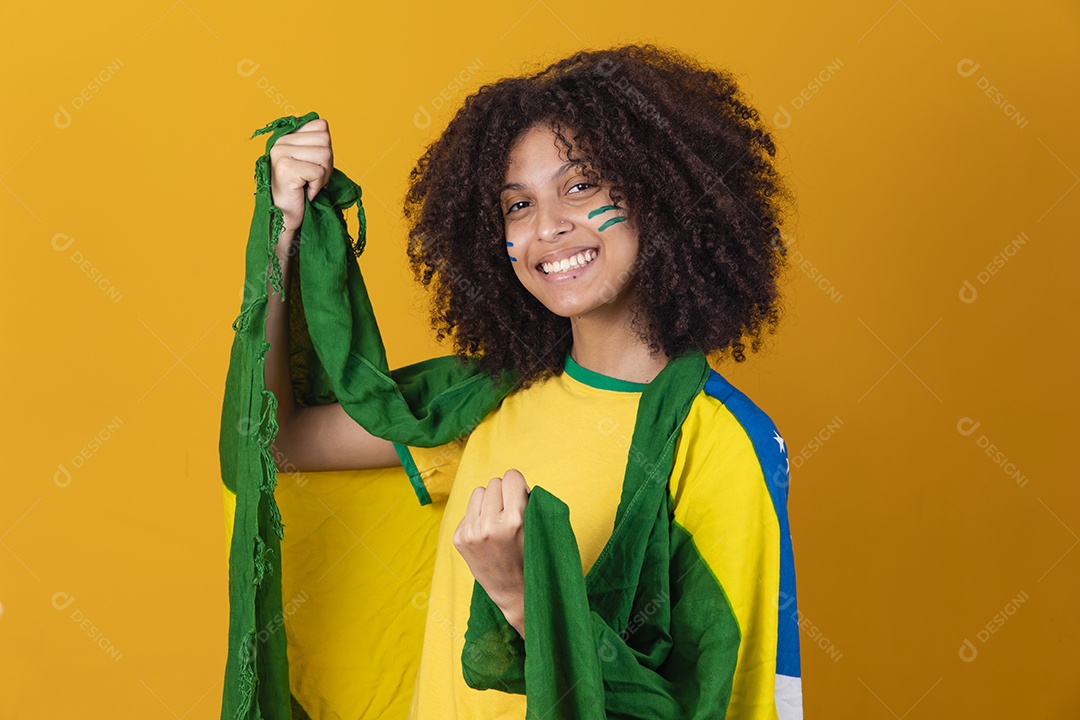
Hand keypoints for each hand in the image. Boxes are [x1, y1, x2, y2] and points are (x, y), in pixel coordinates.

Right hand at [268, 117, 333, 247]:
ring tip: (309, 185)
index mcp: (287, 136)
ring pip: (324, 154)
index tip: (315, 166)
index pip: (321, 126)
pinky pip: (318, 171)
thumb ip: (315, 144)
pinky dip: (317, 186)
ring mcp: (280, 153)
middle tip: (313, 179)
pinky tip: (305, 192)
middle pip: (326, 140)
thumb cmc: (300, 191)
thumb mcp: (309, 162)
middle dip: (327, 164)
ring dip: (323, 176)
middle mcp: (281, 141)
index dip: (326, 148)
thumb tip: (325, 128)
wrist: (285, 217)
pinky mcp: (284, 168)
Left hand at [452, 468, 530, 637]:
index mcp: (515, 520)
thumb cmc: (531, 557)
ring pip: (479, 492)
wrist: (514, 592)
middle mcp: (490, 525)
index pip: (511, 476)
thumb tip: (511, 480)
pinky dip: (477, 518)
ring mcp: (472, 533)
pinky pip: (468, 510)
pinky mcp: (459, 539)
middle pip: (494, 483)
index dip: (518, 485)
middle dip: (503, 494)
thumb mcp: (538, 529)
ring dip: (488, 503)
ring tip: (497, 522)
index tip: (520, 497)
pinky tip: (486, 536)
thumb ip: (526, 501)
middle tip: (509, 513)